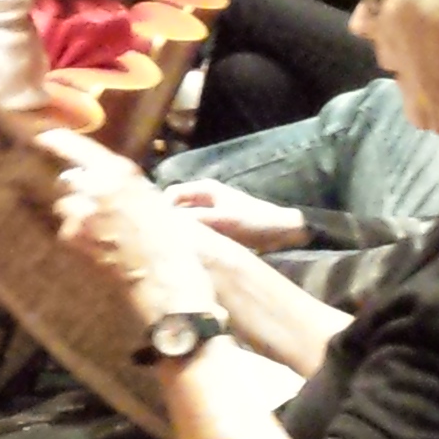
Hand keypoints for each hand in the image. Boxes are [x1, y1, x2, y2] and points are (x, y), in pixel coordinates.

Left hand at [40, 139, 221, 324]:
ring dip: (77, 215)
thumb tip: (91, 175)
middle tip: (95, 207)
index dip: (56, 140)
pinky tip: (101, 246)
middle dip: (76, 190)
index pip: (75, 147)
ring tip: (103, 231)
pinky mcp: (75, 235)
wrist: (164, 275)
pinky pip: (67, 230)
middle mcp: (97, 186)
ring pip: (65, 206)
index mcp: (119, 171)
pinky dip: (79, 237)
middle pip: (67, 180)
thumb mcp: (148, 195)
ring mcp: (83, 211)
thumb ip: (119, 181)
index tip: (42, 137)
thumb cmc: (166, 237)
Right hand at [162, 180, 306, 253]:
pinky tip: (188, 250)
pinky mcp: (214, 225)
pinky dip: (189, 237)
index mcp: (204, 188)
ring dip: (179, 230)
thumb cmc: (254, 221)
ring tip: (173, 247)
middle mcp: (203, 197)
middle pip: (175, 206)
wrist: (281, 231)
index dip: (161, 208)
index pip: (171, 193)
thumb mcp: (224, 220)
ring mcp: (209, 211)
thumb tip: (168, 222)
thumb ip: (196, 219)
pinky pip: (194, 229)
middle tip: (162, 240)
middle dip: (168, 220)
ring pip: (183, 219)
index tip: (157, 228)